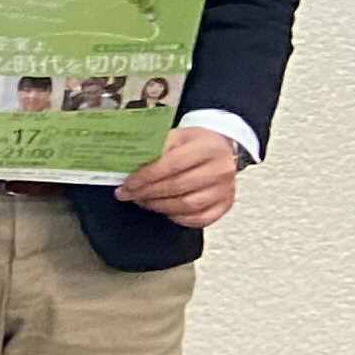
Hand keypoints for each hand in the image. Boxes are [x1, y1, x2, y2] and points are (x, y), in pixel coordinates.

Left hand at [115, 125, 242, 228]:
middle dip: (147, 193)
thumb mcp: (176, 136)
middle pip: (178, 186)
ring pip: (188, 205)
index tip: (128, 183)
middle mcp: (221, 169)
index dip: (146, 176)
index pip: (172, 165)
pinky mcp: (226, 204)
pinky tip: (164, 211)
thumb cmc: (194, 143)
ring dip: (159, 206)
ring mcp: (226, 189)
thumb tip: (127, 164)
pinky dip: (179, 218)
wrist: (219, 148)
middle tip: (128, 194)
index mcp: (208, 148)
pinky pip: (200, 219)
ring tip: (142, 201)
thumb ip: (155, 148)